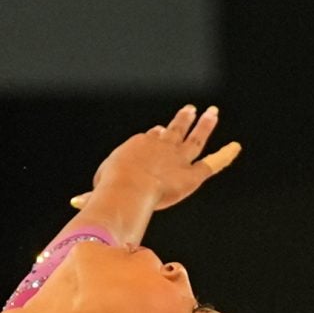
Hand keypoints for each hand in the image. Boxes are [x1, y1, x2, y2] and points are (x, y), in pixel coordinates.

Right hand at [72, 104, 241, 212]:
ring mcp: (179, 158)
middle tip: (189, 109)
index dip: (155, 136)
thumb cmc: (110, 188)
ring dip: (204, 126)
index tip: (158, 131)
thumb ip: (92, 196)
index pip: (150, 138)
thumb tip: (77, 203)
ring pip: (195, 140)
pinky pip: (212, 163)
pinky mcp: (193, 174)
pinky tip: (236, 147)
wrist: (129, 185)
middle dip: (182, 120)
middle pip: (174, 130)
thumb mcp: (97, 190)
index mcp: (139, 146)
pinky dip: (225, 155)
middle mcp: (161, 146)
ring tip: (212, 113)